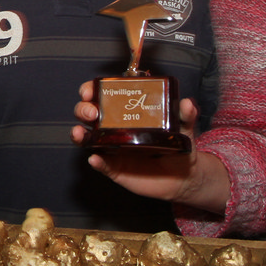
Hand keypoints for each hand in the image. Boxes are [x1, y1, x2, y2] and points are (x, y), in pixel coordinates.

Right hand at [71, 82, 228, 212]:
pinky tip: (95, 159)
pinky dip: (96, 162)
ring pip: (86, 138)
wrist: (184, 176)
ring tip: (80, 133)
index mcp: (126, 111)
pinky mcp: (115, 168)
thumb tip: (187, 104)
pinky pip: (101, 164)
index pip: (102, 95)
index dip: (91, 89)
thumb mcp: (183, 127)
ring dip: (79, 134)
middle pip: (88, 114)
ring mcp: (112, 148)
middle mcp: (114, 128)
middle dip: (83, 109)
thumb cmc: (178, 145)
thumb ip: (186, 115)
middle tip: (93, 112)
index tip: (91, 90)